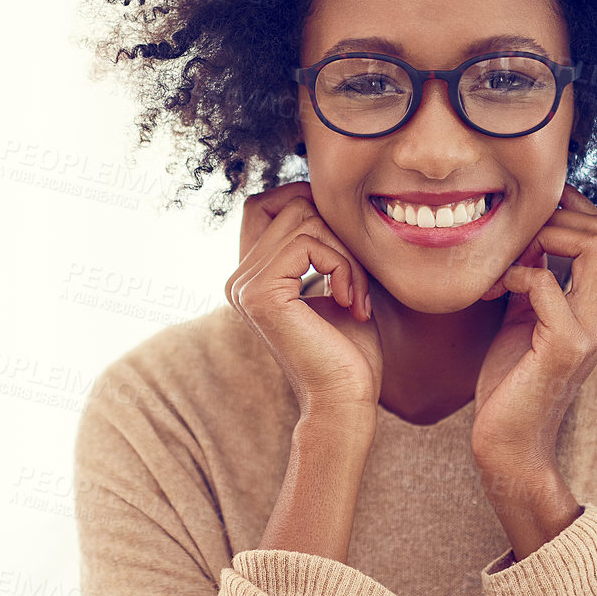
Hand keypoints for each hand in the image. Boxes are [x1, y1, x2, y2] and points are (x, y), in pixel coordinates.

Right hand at [227, 181, 381, 415]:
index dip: (307, 204)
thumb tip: (322, 194)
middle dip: (339, 234)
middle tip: (358, 282)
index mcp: (250, 277)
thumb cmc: (348, 351)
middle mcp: (237, 279)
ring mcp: (243, 286)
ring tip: (358, 297)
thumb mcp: (335, 283)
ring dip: (346, 254)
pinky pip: (308, 244)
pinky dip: (343, 266)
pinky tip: (352, 304)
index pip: (266, 203)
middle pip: (291, 203)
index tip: (345, 248)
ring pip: (305, 220)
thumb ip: (322, 243)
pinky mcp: (259, 294)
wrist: (344, 401)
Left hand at [471, 183, 596, 475]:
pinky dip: (515, 274)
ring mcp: (592, 329)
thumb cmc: (510, 382)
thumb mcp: (523, 318)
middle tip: (510, 236)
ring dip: (540, 238)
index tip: (523, 216)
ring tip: (503, 260)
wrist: (509, 444)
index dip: (568, 211)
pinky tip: (490, 292)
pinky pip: (545, 283)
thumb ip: (532, 279)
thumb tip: (525, 236)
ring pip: (592, 245)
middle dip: (554, 216)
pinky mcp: (567, 346)